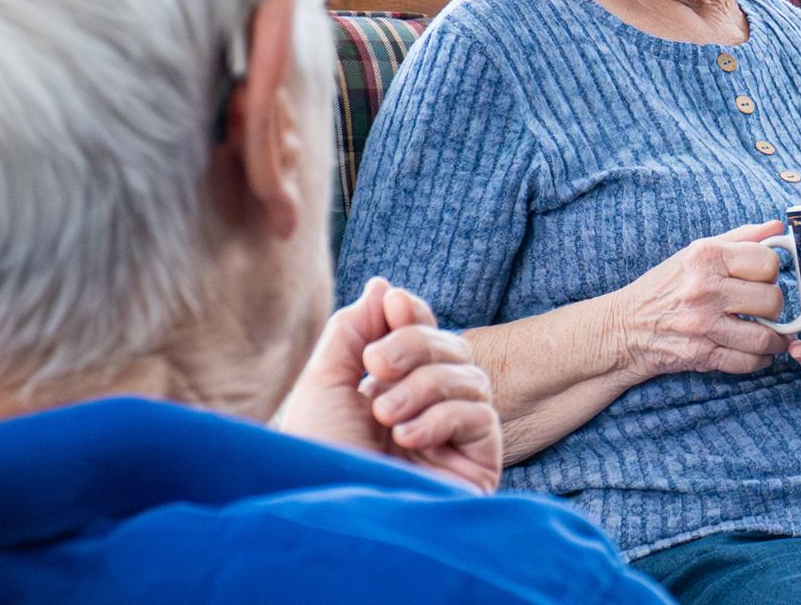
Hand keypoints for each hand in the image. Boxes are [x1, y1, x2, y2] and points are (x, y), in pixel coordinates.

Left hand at [277, 278, 502, 491]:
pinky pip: (480, 415)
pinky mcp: (478, 463)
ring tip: (385, 414)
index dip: (414, 314)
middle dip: (414, 345)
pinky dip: (442, 417)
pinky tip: (408, 438)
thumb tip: (384, 286)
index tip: (392, 304)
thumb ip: (352, 330)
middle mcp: (429, 409)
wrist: (330, 514)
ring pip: (470, 376)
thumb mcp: (324, 383)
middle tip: (375, 367)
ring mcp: (456, 437)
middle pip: (451, 348)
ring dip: (423, 385)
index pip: (424, 335)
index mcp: (393, 388)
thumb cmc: (321, 456)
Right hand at [605, 221, 793, 379]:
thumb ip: (739, 238)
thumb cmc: (665, 287)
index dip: (772, 271)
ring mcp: (703, 325)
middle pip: (772, 300)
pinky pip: (749, 362)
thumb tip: (777, 228)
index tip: (763, 277)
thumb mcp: (695, 253)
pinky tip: (755, 349)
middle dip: (774, 306)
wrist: (625, 327)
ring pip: (765, 337)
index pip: (767, 262)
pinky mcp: (702, 355)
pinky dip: (760, 359)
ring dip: (774, 338)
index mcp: (705, 257)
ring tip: (769, 332)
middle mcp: (704, 290)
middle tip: (763, 307)